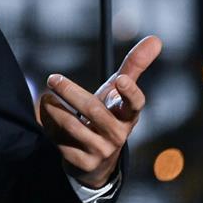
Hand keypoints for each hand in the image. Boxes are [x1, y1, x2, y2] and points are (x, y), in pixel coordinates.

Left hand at [37, 35, 162, 188]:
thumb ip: (134, 66)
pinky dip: (50, 127)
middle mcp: (118, 135)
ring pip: (73, 126)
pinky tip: (48, 120)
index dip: (130, 93)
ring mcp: (101, 151)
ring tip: (46, 98)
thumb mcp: (118, 92)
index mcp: (128, 115)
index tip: (120, 79)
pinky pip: (61, 142)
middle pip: (94, 111)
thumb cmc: (108, 114)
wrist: (95, 157)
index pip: (135, 105)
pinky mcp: (84, 163)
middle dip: (71, 92)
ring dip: (54, 109)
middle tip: (53, 78)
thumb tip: (156, 38)